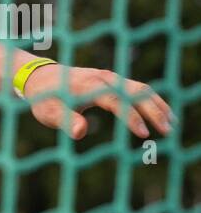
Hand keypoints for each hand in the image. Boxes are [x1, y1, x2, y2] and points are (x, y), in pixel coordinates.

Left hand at [23, 65, 174, 140]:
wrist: (41, 77)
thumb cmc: (45, 98)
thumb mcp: (49, 112)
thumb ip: (66, 121)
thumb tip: (81, 132)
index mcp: (90, 86)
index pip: (117, 101)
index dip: (132, 117)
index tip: (144, 134)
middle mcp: (104, 78)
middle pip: (137, 92)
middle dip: (154, 112)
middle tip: (168, 131)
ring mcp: (111, 78)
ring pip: (141, 89)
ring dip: (158, 106)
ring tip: (171, 124)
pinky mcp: (113, 80)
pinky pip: (137, 89)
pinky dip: (152, 101)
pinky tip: (161, 114)